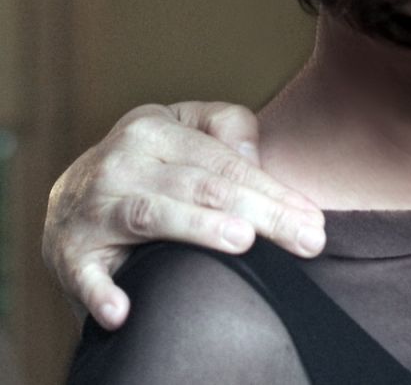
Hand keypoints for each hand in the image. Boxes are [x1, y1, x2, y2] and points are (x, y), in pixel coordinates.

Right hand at [43, 101, 325, 329]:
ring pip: (154, 214)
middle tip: (306, 239)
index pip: (225, 163)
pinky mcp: (70, 252)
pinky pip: (86, 274)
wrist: (71, 197)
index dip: (273, 190)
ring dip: (197, 228)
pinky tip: (123, 310)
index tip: (313, 218)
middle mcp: (121, 162)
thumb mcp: (185, 128)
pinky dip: (101, 293)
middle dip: (260, 213)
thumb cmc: (152, 162)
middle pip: (203, 187)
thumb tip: (254, 157)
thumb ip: (227, 129)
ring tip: (242, 241)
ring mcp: (92, 207)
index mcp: (154, 128)